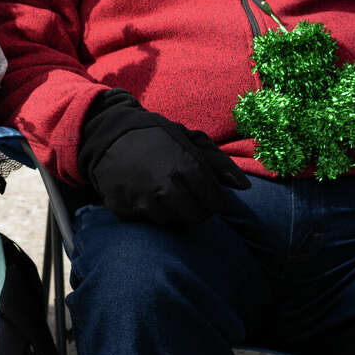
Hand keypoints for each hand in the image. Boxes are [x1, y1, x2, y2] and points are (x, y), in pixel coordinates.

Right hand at [79, 89, 249, 227]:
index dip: (211, 200)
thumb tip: (245, 187)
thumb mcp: (189, 139)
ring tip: (159, 192)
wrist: (108, 131)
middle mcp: (168, 188)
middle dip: (193, 210)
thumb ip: (219, 163)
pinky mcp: (123, 208)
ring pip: (168, 222)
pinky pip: (142, 221)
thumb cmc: (155, 135)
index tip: (202, 193)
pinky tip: (139, 193)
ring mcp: (143, 200)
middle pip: (194, 219)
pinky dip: (143, 211)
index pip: (215, 205)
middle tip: (183, 197)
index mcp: (189, 168)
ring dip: (167, 212)